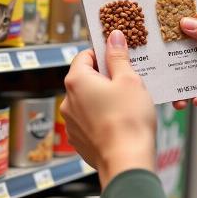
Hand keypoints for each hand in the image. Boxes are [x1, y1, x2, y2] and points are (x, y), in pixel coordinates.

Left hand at [61, 30, 156, 188]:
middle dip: (105, 77)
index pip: (84, 55)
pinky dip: (101, 117)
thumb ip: (118, 56)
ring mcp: (71, 122)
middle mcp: (67, 101)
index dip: (102, 53)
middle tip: (128, 81)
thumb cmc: (129, 119)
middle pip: (85, 78)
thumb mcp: (129, 80)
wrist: (126, 160)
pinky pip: (89, 120)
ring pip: (87, 100)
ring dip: (103, 98)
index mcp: (77, 81)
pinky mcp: (78, 139)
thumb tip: (113, 37)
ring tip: (126, 104)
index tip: (118, 56)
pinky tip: (120, 121)